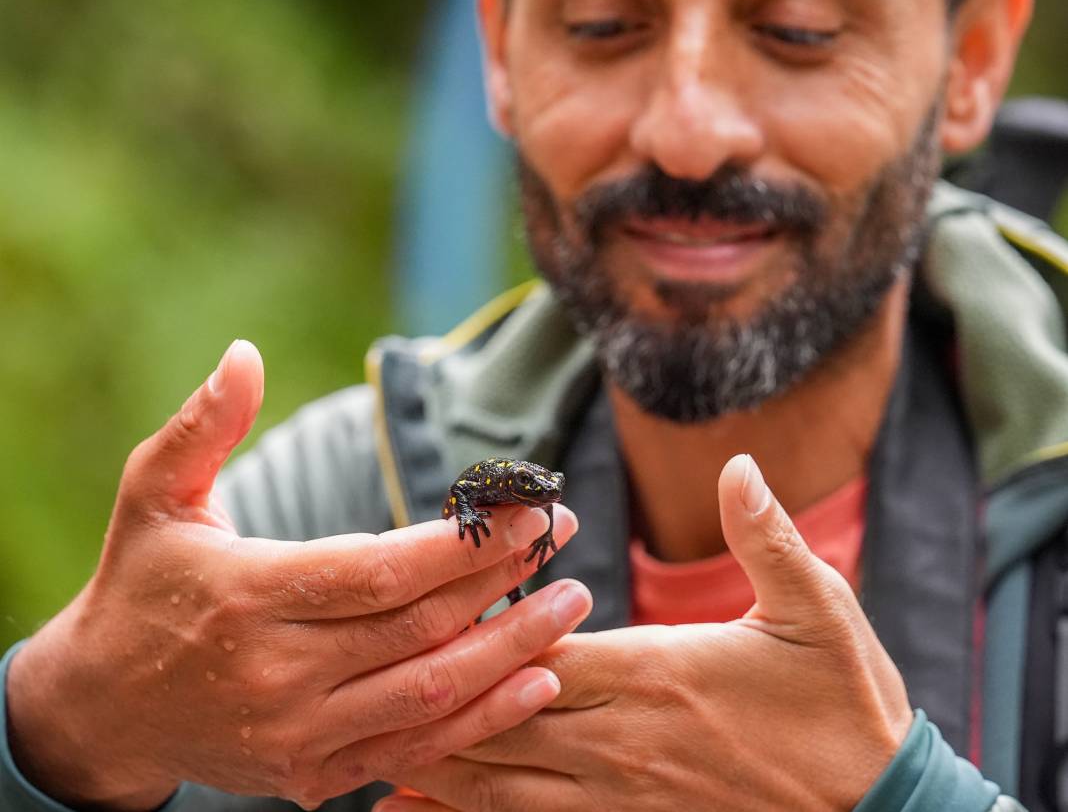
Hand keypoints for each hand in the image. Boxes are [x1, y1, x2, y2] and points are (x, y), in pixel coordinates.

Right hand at [6, 340, 591, 810]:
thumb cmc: (141, 585)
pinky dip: (485, 719)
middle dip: (506, 577)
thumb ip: (203, 427)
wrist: (102, 708)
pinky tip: (539, 680)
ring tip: (573, 601)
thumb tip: (244, 353)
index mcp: (249, 594)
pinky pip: (416, 751)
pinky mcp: (313, 774)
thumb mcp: (152, 495)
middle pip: (421, 626)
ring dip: (513, 647)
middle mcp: (279, 672)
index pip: (383, 570)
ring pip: (431, 693)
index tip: (531, 506)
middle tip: (564, 532)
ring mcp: (299, 733)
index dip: (467, 542)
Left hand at [378, 454, 912, 811]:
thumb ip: (769, 536)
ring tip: (367, 742)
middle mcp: (622, 736)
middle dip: (435, 691)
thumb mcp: (820, 607)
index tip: (425, 608)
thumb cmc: (845, 705)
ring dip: (435, 756)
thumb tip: (739, 464)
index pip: (539, 643)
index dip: (478, 627)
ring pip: (502, 779)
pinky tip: (418, 811)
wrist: (879, 810)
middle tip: (362, 673)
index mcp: (654, 670)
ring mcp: (621, 793)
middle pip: (500, 709)